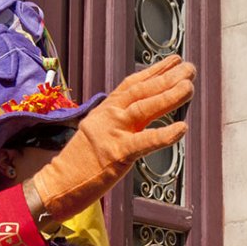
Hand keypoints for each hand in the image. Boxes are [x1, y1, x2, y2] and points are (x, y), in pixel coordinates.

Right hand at [30, 55, 194, 222]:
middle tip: (190, 69)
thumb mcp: (96, 133)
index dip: (155, 71)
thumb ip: (116, 122)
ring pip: (145, 108)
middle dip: (168, 78)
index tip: (174, 61)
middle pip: (142, 91)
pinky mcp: (117, 154)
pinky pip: (145, 142)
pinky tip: (182, 128)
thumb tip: (142, 116)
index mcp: (104, 111)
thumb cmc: (78, 164)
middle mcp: (108, 116)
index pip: (132, 84)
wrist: (57, 184)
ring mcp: (112, 133)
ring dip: (170, 96)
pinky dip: (165, 135)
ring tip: (188, 87)